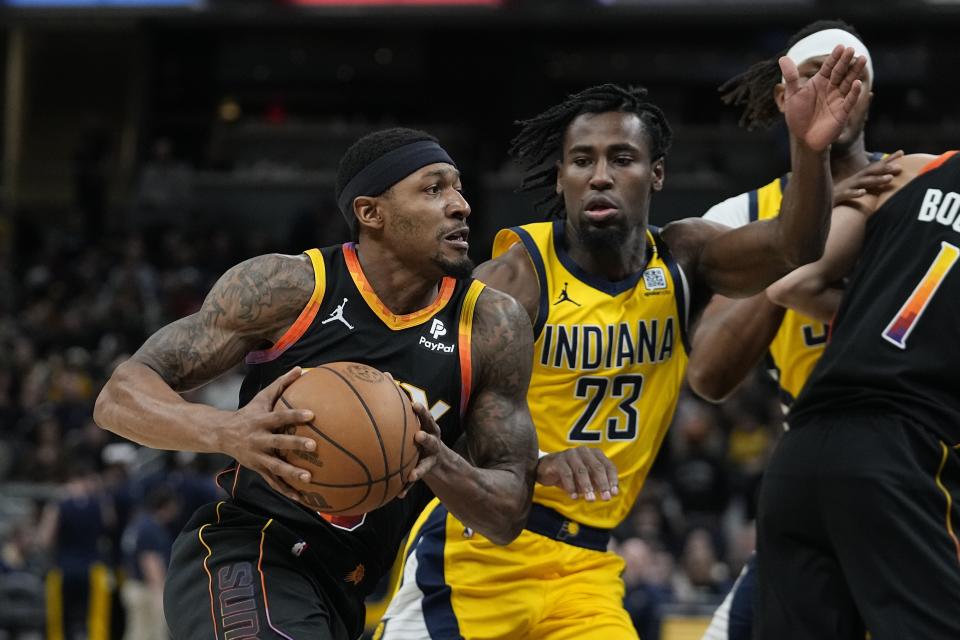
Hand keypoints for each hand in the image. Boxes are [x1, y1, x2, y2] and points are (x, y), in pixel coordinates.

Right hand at [220, 367, 316, 502]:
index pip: (280, 417)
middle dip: (295, 444)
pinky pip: (273, 482)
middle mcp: (258, 440)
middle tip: (315, 446)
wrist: (221, 435)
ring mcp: (257, 457)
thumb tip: (301, 368)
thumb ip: (282, 384)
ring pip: (275, 467)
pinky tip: (303, 499)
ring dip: (291, 473)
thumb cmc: (249, 413)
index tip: (312, 414)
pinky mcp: (257, 470)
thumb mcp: (262, 397)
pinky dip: (287, 491)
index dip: (294, 415)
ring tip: (309, 478)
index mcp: (260, 421)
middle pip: (279, 442)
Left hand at [399, 402, 448, 496]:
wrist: (438, 457)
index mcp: (428, 428)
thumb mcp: (415, 420)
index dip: (422, 411)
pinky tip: (399, 494)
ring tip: (411, 475)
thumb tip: (384, 376)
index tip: (414, 405)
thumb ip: (401, 405)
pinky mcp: (425, 471)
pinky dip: (407, 487)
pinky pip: (415, 480)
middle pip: (431, 438)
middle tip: (418, 436)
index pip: (426, 417)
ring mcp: (430, 458)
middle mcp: (432, 442)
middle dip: (426, 437)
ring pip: (426, 463)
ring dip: (419, 469)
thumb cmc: (418, 432)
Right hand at [536, 446, 618, 501]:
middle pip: (597, 467)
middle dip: (602, 484)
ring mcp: (570, 454)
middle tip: (606, 498)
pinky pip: (566, 473)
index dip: (612, 479)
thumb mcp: (586, 479)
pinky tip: (573, 497)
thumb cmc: (571, 474)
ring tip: (590, 499)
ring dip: (587, 486)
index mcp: (594, 454)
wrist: (546, 469)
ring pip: (582, 470)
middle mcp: (584, 451)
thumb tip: (610, 494)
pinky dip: (571, 486)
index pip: (608, 465)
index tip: (614, 493)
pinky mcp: (558, 460)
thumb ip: (597, 484)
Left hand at [781, 45, 866, 151]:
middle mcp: (831, 89)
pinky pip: (849, 101)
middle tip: (852, 49)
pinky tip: (857, 83)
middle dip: (846, 61)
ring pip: (848, 83)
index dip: (834, 57)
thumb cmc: (798, 115)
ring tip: (862, 59)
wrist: (803, 138)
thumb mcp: (792, 94)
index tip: (840, 46)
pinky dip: (853, 93)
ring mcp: (838, 100)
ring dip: (855, 72)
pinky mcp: (842, 113)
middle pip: (840, 72)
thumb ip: (790, 77)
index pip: (829, 67)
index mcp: (820, 82)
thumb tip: (783, 57)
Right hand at [833, 150, 903, 205]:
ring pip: (863, 182)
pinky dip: (855, 193)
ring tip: (889, 179)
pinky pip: (848, 194)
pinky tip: (863, 193)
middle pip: (870, 172)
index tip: (901, 152)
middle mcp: (853, 180)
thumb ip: (864, 183)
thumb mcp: (852, 188)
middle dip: (884, 168)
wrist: (816, 202)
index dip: (888, 160)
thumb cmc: (836, 196)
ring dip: (876, 180)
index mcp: (857, 178)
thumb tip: (877, 180)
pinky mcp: (839, 196)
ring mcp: (846, 187)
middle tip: (898, 167)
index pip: (874, 167)